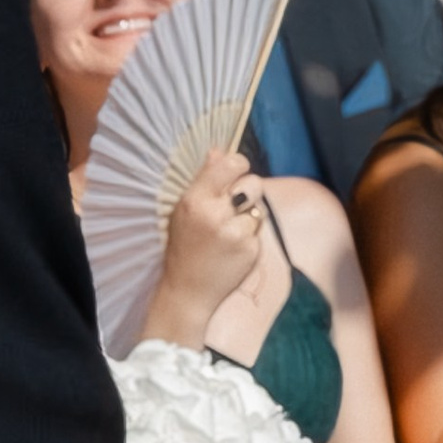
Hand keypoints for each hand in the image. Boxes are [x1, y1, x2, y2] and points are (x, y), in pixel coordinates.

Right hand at [142, 148, 266, 344]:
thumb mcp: (183, 210)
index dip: (239, 166)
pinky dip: (249, 237)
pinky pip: (259, 231)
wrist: (188, 291)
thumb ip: (204, 179)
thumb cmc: (184, 247)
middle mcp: (216, 215)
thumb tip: (219, 151)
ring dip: (249, 216)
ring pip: (259, 209)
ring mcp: (236, 234)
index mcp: (196, 200)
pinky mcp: (251, 250)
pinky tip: (233, 248)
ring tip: (229, 231)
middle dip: (247, 192)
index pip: (232, 164)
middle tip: (232, 207)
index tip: (235, 174)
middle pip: (253, 184)